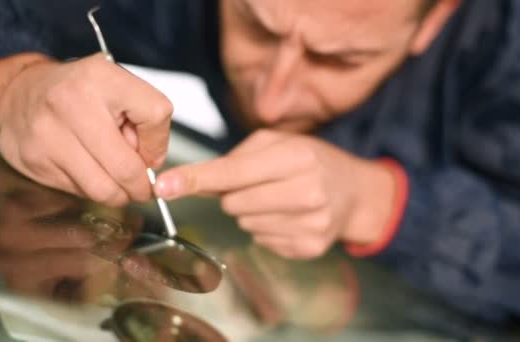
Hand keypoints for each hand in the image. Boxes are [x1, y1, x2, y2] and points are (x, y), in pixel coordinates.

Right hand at [0, 53, 172, 205]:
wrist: (19, 93)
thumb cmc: (78, 92)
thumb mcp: (118, 86)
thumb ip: (145, 119)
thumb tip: (151, 162)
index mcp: (102, 78)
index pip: (156, 114)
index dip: (159, 142)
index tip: (152, 152)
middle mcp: (71, 103)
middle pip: (127, 168)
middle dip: (141, 186)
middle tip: (143, 188)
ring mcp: (49, 134)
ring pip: (103, 189)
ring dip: (118, 194)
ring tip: (119, 183)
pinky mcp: (35, 159)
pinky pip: (78, 191)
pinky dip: (91, 189)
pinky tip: (89, 171)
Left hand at [155, 130, 395, 258]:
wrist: (355, 192)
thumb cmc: (310, 161)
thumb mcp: (280, 144)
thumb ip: (237, 159)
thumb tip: (194, 181)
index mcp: (297, 157)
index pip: (233, 172)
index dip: (196, 179)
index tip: (164, 186)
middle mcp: (307, 191)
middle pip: (234, 203)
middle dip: (235, 195)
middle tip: (260, 185)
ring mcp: (311, 223)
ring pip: (245, 224)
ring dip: (252, 212)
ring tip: (280, 200)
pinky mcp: (310, 247)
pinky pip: (262, 241)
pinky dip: (267, 229)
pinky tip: (289, 217)